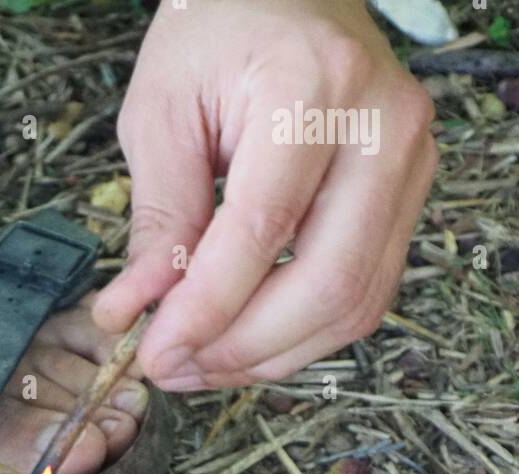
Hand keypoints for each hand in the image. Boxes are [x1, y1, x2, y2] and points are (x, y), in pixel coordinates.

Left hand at [94, 0, 436, 389]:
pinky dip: (300, 335)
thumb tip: (135, 313)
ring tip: (200, 365)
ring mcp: (410, 164)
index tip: (154, 353)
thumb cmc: (219, 32)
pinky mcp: (409, 197)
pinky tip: (243, 343)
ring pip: (353, 304)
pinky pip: (362, 294)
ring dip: (271, 356)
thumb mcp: (162, 110)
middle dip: (242, 349)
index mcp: (314, 87)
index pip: (262, 232)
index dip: (206, 310)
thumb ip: (158, 218)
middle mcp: (383, 127)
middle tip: (174, 369)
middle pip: (326, 284)